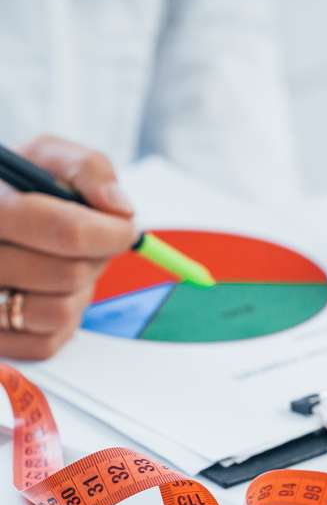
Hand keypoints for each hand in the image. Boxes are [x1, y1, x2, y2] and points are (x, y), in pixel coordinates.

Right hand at [0, 134, 135, 358]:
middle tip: (91, 245)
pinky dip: (60, 322)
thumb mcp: (49, 160)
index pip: (66, 231)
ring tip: (64, 267)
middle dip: (96, 259)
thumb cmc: (23, 191)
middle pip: (69, 274)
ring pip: (59, 313)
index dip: (109, 233)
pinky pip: (46, 343)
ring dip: (78, 292)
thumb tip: (119, 209)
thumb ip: (89, 170)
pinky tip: (47, 294)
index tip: (125, 228)